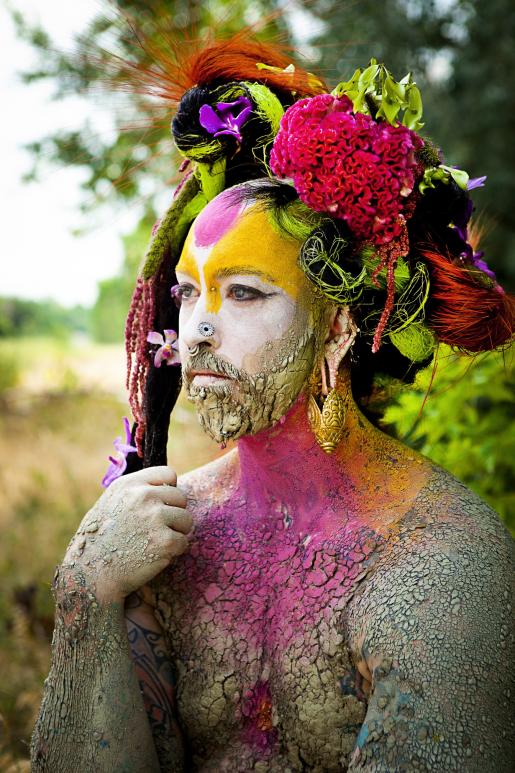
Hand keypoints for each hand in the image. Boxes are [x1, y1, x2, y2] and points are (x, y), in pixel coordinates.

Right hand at [61, 466, 191, 602]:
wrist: (91, 574)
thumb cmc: (100, 540)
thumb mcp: (111, 503)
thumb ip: (136, 491)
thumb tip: (168, 485)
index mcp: (129, 485)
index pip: (168, 474)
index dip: (168, 491)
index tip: (161, 505)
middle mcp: (143, 497)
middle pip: (181, 497)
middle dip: (173, 514)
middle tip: (155, 530)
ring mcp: (155, 518)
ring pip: (186, 520)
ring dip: (176, 533)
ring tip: (154, 543)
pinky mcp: (165, 541)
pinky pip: (183, 542)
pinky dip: (173, 552)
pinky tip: (154, 556)